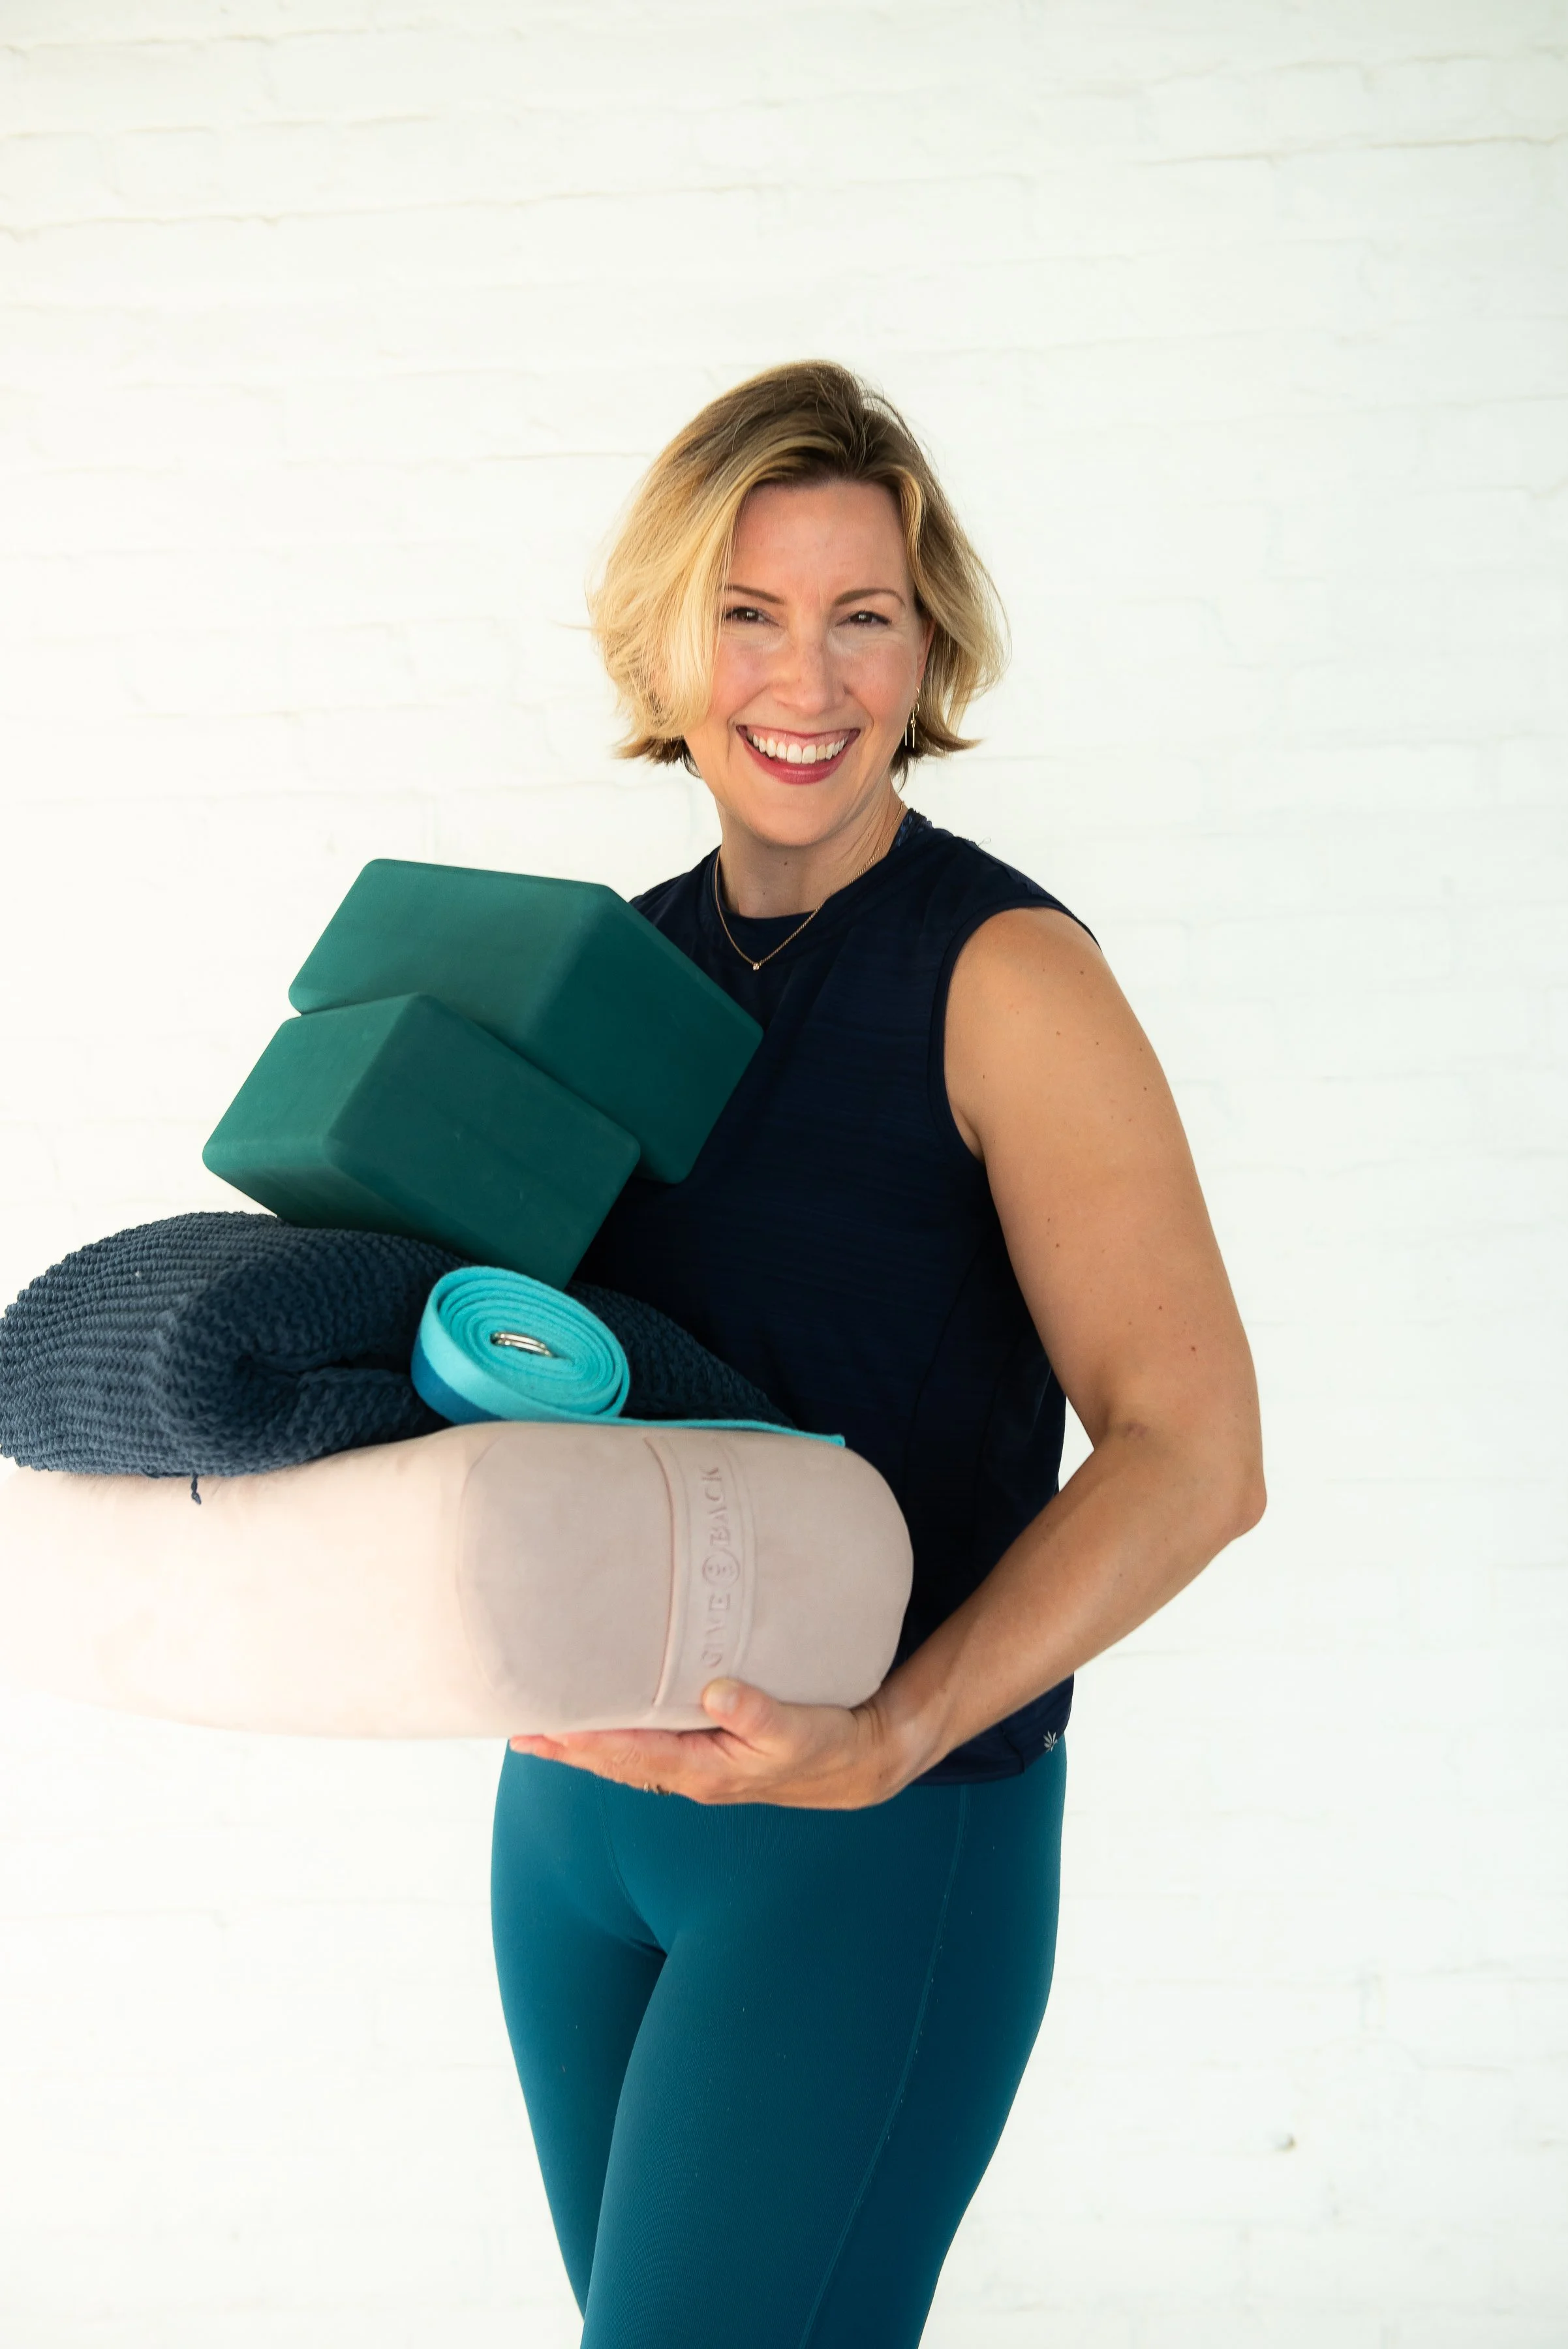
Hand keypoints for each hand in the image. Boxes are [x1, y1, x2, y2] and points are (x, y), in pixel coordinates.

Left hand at [508, 1678, 922, 1808]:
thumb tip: (716, 1691)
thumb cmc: (825, 1744)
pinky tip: (602, 1724)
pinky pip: (647, 1750)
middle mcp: (691, 1775)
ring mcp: (697, 1769)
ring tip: (541, 1728)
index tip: (541, 1728)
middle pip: (615, 1761)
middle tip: (517, 1727)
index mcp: (705, 1770)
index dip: (584, 1741)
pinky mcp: (706, 1756)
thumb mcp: (799, 1730)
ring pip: (626, 1758)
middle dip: (567, 1745)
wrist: (855, 1765)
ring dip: (585, 1744)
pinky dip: (616, 1739)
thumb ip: (759, 1712)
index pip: (629, 1755)